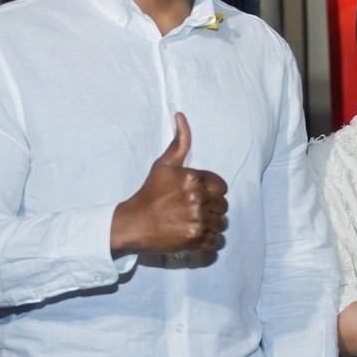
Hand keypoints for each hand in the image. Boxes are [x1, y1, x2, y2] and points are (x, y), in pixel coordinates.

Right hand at [110, 113, 228, 254]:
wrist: (132, 224)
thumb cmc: (149, 194)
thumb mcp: (163, 165)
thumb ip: (179, 143)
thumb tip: (181, 116)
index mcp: (193, 179)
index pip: (222, 187)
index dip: (211, 192)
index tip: (197, 197)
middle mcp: (197, 199)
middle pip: (223, 206)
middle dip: (212, 209)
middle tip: (193, 211)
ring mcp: (197, 220)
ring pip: (221, 223)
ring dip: (211, 225)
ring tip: (193, 223)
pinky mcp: (195, 240)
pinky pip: (215, 240)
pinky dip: (207, 240)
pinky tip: (192, 234)